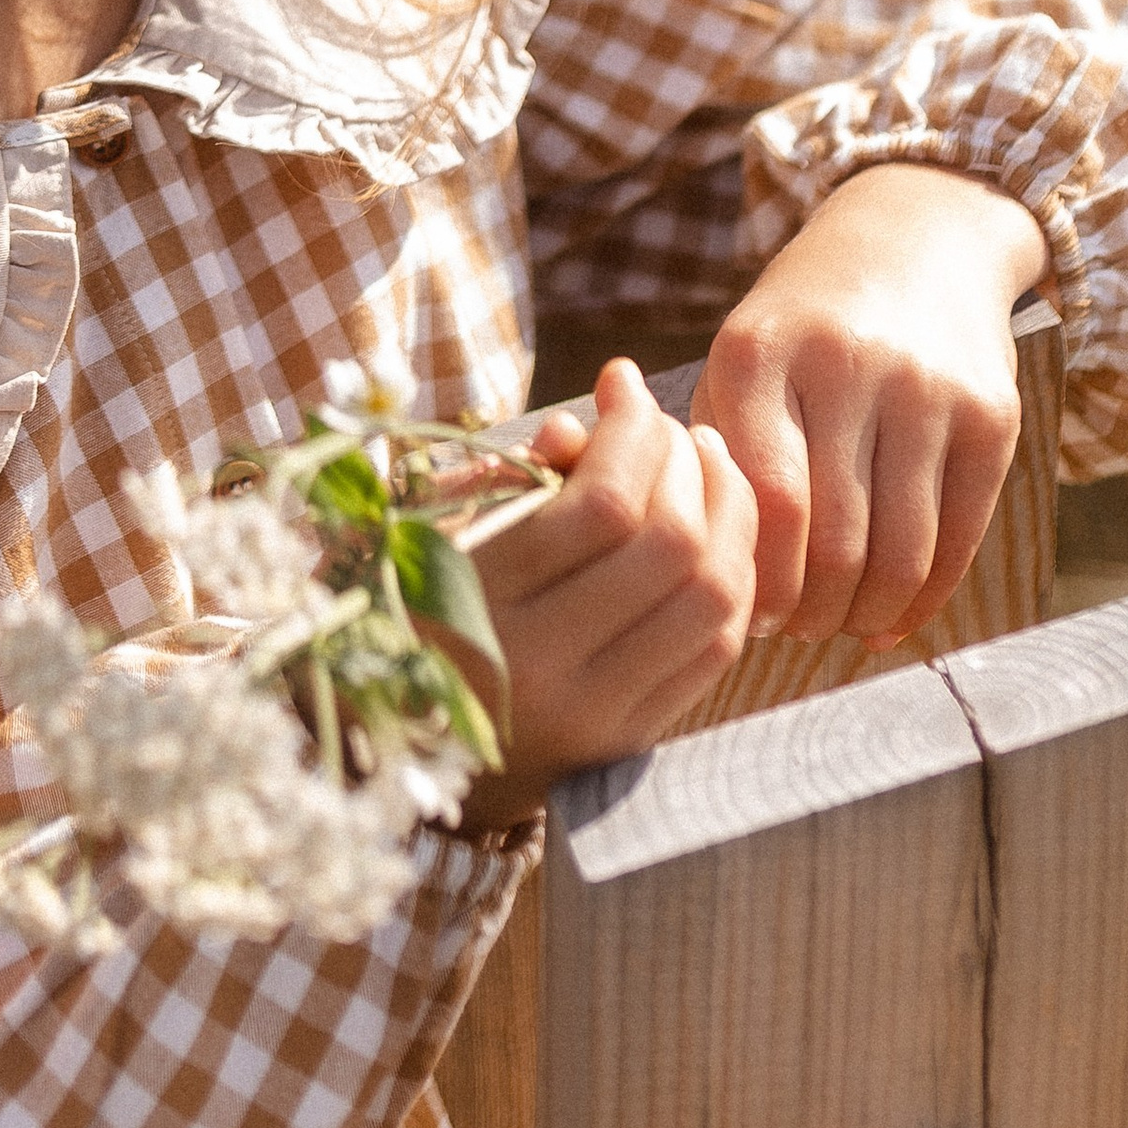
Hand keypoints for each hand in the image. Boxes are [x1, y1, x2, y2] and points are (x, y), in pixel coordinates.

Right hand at [453, 361, 757, 824]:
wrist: (394, 741)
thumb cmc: (407, 604)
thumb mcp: (428, 527)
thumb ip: (505, 473)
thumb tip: (582, 425)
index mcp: (482, 603)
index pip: (604, 504)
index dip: (634, 431)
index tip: (625, 385)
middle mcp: (543, 667)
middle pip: (673, 547)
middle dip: (688, 463)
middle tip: (672, 428)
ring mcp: (594, 713)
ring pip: (714, 599)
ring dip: (728, 514)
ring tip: (707, 465)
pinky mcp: (629, 742)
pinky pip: (717, 649)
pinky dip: (733, 576)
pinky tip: (716, 533)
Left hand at [693, 164, 1045, 646]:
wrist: (914, 239)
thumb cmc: (803, 324)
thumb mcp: (740, 358)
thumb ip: (715, 453)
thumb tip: (707, 576)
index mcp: (761, 353)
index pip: (766, 503)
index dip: (759, 581)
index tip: (745, 612)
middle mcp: (848, 365)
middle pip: (837, 541)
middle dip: (811, 611)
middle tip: (794, 630)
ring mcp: (928, 390)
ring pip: (901, 553)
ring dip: (866, 615)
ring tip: (838, 624)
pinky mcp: (991, 416)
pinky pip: (959, 539)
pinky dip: (923, 599)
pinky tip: (892, 616)